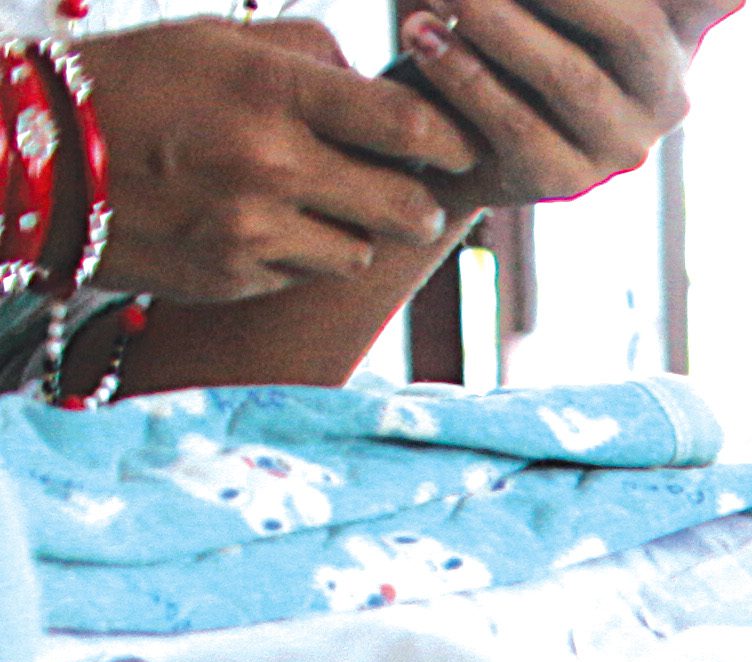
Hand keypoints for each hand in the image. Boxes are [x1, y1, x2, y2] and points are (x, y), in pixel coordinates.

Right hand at [77, 17, 476, 303]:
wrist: (33, 156)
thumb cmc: (130, 83)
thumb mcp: (213, 41)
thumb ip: (305, 55)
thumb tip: (374, 82)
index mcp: (271, 91)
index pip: (407, 125)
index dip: (449, 140)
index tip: (455, 145)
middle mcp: (270, 164)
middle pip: (407, 205)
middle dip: (415, 199)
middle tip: (403, 188)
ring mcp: (252, 228)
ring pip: (360, 250)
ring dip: (353, 231)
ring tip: (314, 203)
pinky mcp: (234, 276)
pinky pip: (303, 273)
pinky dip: (298, 254)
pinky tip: (259, 224)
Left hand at [394, 0, 737, 213]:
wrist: (445, 120)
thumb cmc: (505, 31)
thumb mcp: (551, 9)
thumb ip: (600, 3)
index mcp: (676, 33)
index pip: (709, 3)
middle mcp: (666, 94)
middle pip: (635, 32)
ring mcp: (622, 145)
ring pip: (573, 79)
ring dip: (499, 25)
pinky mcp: (565, 180)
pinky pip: (516, 124)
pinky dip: (463, 73)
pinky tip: (421, 34)